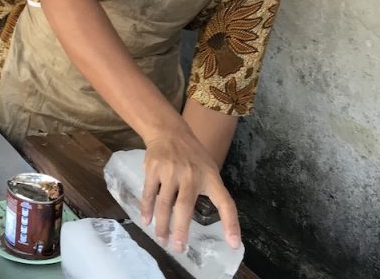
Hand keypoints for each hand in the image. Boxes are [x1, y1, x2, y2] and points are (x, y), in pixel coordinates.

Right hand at [140, 129, 240, 252]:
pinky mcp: (153, 169)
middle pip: (184, 207)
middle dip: (181, 230)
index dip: (231, 224)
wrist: (169, 132)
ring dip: (162, 225)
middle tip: (178, 248)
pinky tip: (146, 221)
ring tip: (162, 240)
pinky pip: (149, 193)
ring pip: (164, 203)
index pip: (225, 203)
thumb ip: (209, 191)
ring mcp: (170, 171)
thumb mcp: (209, 169)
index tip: (233, 243)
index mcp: (210, 178)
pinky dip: (147, 209)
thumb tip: (212, 218)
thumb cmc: (192, 156)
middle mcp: (191, 175)